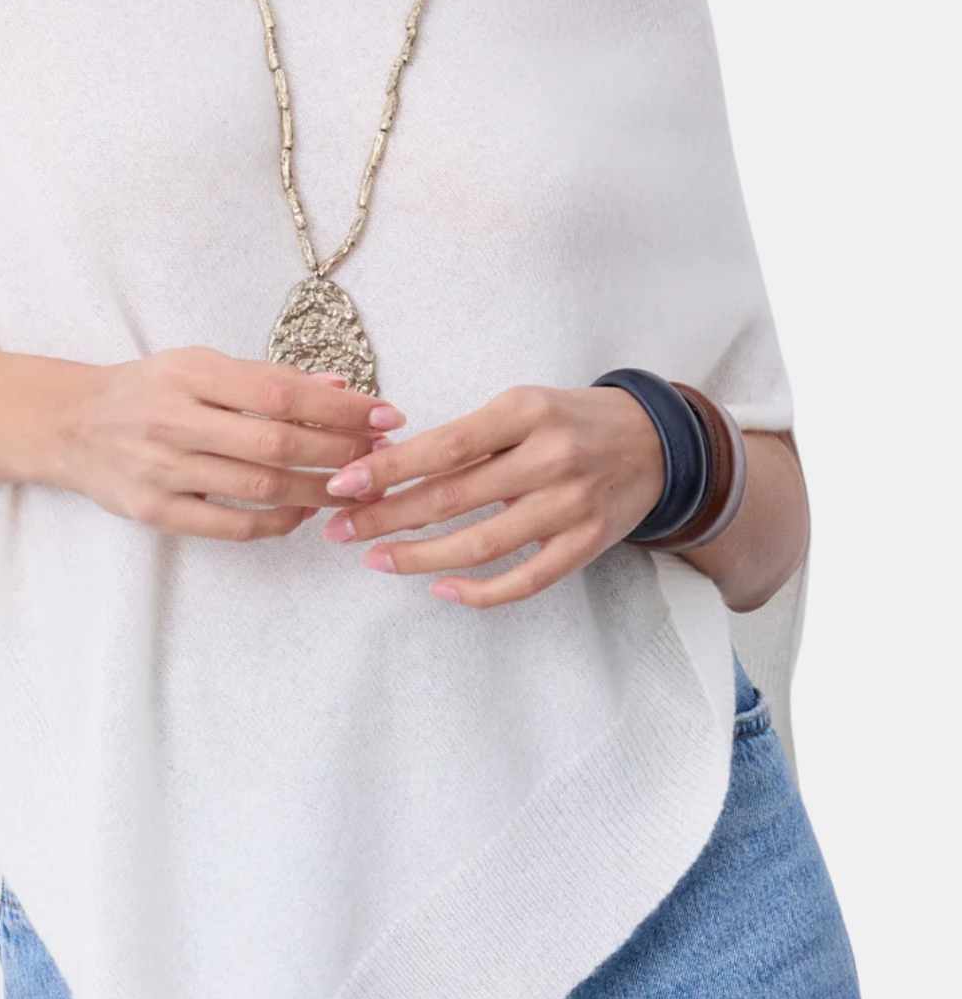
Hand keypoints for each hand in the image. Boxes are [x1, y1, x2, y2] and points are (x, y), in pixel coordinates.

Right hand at [49, 348, 404, 540]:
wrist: (71, 425)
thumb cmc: (146, 391)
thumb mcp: (199, 366)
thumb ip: (265, 378)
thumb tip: (338, 389)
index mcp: (190, 374)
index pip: (280, 393)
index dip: (340, 408)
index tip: (385, 414)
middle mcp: (173, 421)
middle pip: (276, 444)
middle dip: (340, 452)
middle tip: (380, 455)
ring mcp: (162, 471)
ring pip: (261, 488)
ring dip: (319, 491)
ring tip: (355, 487)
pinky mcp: (157, 512)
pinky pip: (232, 525)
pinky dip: (278, 522)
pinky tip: (304, 512)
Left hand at [318, 383, 664, 605]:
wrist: (656, 441)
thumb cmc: (572, 421)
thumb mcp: (522, 406)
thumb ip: (469, 437)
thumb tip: (388, 467)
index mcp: (527, 412)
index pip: (444, 446)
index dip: (388, 469)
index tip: (342, 484)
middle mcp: (550, 458)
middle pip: (452, 497)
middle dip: (386, 517)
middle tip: (341, 530)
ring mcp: (571, 506)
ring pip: (480, 544)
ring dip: (419, 557)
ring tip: (376, 560)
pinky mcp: (586, 545)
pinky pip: (524, 580)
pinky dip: (478, 591)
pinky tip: (440, 589)